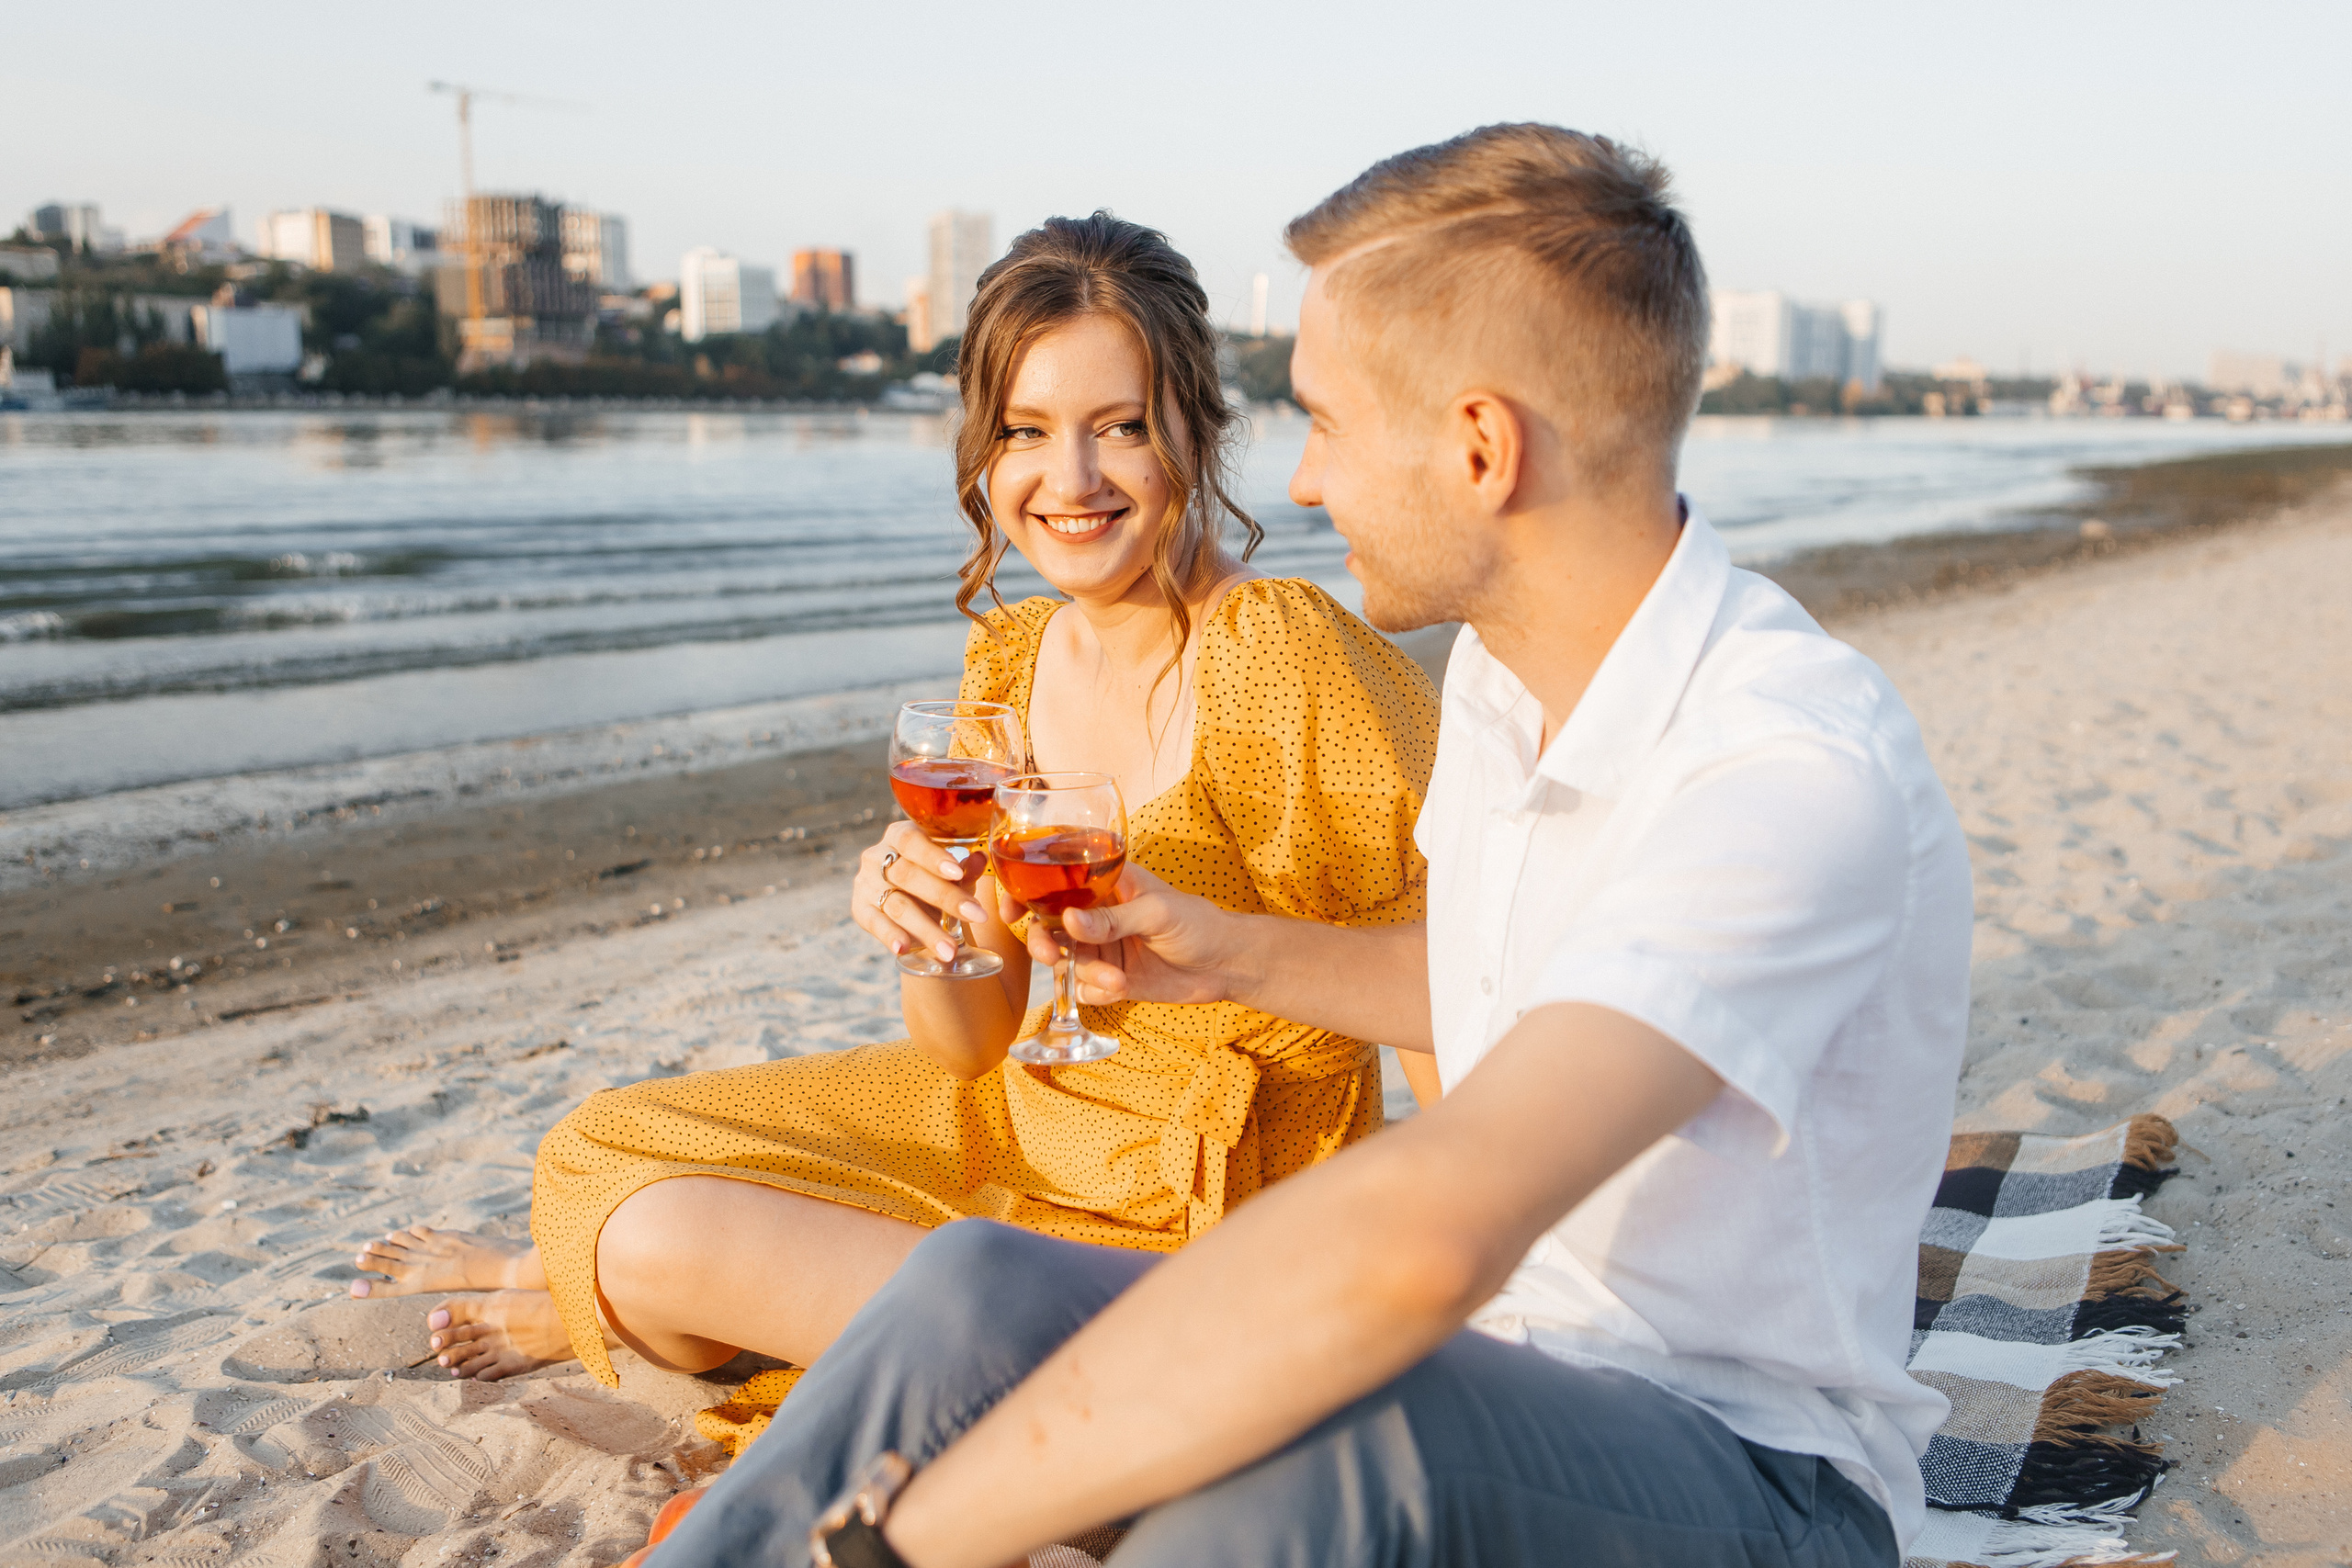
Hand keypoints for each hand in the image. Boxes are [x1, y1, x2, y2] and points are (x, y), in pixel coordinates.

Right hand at [854, 821, 991, 966]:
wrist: (912, 896)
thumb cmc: (935, 876)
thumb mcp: (953, 871)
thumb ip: (966, 868)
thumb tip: (980, 860)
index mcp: (900, 835)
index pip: (912, 841)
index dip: (934, 857)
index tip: (958, 874)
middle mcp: (877, 856)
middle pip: (908, 876)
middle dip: (945, 897)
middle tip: (976, 916)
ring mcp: (866, 883)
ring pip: (897, 905)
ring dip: (925, 929)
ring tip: (950, 950)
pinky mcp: (860, 909)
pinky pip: (874, 924)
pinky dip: (889, 936)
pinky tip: (903, 948)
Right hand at [1018, 863, 1250, 1006]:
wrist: (1227, 965)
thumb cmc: (1198, 923)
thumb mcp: (1157, 912)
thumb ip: (1112, 919)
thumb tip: (1068, 921)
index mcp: (1103, 884)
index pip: (1052, 882)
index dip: (1023, 893)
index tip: (1010, 910)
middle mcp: (1095, 916)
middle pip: (1046, 926)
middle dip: (1044, 942)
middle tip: (1053, 955)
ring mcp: (1101, 949)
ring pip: (1065, 962)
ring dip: (1084, 974)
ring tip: (1117, 981)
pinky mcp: (1109, 980)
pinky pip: (1083, 990)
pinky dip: (1096, 992)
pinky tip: (1122, 989)